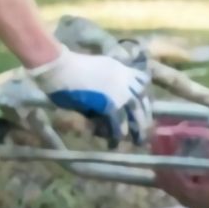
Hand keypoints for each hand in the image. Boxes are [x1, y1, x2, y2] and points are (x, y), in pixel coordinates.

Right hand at [29, 47, 152, 145]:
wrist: (62, 68)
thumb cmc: (71, 67)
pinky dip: (119, 131)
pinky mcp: (110, 104)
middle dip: (144, 116)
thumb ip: (105, 81)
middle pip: (141, 100)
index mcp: (120, 68)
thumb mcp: (96, 68)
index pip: (141, 81)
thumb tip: (108, 96)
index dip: (144, 96)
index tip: (145, 107)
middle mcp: (124, 79)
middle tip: (146, 129)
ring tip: (138, 140)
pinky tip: (118, 139)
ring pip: (135, 112)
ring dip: (137, 127)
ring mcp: (119, 92)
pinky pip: (119, 121)